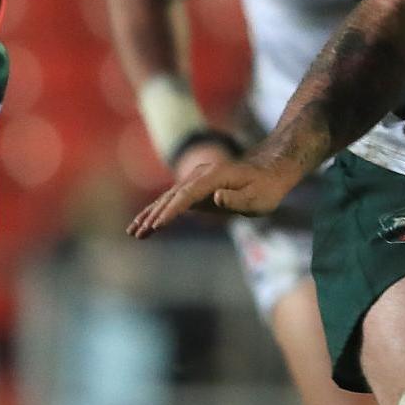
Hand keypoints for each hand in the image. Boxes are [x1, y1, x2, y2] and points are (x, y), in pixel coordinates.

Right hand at [128, 153, 304, 237]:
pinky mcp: (197, 188)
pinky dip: (160, 212)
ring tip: (134, 233)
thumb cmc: (267, 187)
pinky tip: (148, 225)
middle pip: (172, 196)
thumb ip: (238, 199)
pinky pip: (174, 200)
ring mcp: (197, 180)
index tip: (157, 225)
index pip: (187, 196)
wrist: (271, 170)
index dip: (172, 211)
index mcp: (215, 177)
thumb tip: (216, 198)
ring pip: (169, 198)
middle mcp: (201, 176)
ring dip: (150, 215)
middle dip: (153, 215)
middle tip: (136, 233)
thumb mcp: (260, 198)